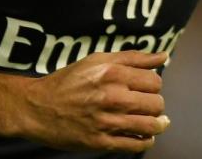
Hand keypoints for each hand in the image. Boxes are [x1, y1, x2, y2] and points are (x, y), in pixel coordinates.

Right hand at [19, 50, 170, 152]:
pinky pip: (136, 145)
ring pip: (151, 126)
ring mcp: (107, 121)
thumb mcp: (96, 60)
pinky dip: (144, 141)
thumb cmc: (68, 81)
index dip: (153, 85)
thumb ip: (132, 58)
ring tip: (152, 122)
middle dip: (155, 105)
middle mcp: (112, 96)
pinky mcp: (101, 142)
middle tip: (144, 105)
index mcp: (112, 73)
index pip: (155, 82)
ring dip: (156, 124)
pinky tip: (139, 135)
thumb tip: (163, 56)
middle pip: (157, 104)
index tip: (144, 88)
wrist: (38, 107)